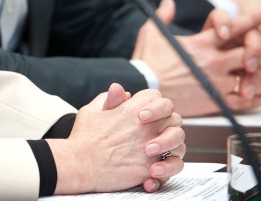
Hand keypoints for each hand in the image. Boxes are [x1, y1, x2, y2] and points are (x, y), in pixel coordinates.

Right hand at [48, 83, 184, 194]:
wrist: (81, 164)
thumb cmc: (84, 138)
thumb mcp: (91, 110)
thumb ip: (108, 98)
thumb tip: (121, 91)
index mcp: (131, 110)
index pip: (155, 96)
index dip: (152, 102)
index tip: (142, 113)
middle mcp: (145, 127)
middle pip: (174, 117)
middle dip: (167, 122)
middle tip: (153, 131)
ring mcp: (151, 147)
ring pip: (179, 141)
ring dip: (172, 144)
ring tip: (156, 150)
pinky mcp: (151, 168)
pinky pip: (173, 165)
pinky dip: (168, 167)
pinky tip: (153, 169)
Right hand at [132, 0, 260, 115]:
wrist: (144, 87)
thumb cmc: (147, 61)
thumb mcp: (152, 32)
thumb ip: (163, 15)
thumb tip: (168, 2)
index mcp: (202, 44)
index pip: (233, 28)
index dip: (252, 19)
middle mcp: (213, 61)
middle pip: (250, 54)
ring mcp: (216, 82)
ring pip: (250, 79)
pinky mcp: (214, 100)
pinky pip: (240, 101)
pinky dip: (253, 100)